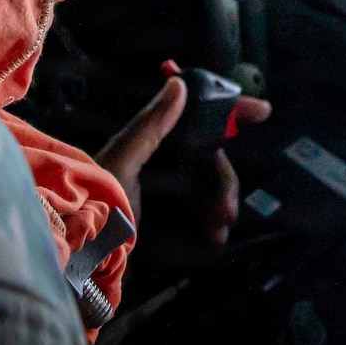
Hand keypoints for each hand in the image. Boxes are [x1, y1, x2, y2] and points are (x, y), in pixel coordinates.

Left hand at [95, 77, 272, 245]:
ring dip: (222, 207)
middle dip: (225, 182)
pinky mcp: (172, 229)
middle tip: (225, 210)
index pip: (197, 119)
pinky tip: (213, 241)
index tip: (262, 110)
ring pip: (213, 192)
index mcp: (152, 146)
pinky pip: (205, 223)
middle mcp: (163, 168)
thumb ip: (150, 126)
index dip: (230, 111)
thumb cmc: (96, 206)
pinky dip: (214, 230)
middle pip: (212, 161)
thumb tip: (178, 82)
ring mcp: (170, 199)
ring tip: (217, 230)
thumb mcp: (121, 163)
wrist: (82, 262)